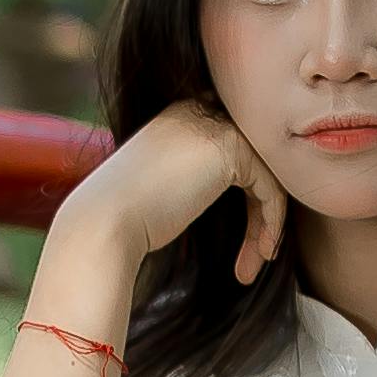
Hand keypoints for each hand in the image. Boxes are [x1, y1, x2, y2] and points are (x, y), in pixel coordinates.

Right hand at [49, 98, 286, 292]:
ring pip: (264, 176)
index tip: (246, 242)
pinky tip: (262, 253)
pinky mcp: (231, 147)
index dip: (245, 198)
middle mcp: (197, 113)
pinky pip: (270, 186)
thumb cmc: (122, 220)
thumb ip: (194, 180)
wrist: (105, 222)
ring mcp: (215, 126)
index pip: (230, 154)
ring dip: (266, 225)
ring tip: (258, 263)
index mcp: (177, 119)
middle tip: (258, 256)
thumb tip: (229, 197)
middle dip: (260, 214)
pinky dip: (271, 222)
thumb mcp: (162, 189)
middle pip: (251, 164)